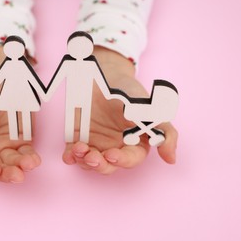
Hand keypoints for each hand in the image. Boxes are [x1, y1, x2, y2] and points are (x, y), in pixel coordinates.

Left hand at [62, 47, 177, 173]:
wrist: (104, 74)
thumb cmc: (128, 90)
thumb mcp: (149, 107)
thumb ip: (163, 132)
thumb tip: (171, 159)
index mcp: (134, 142)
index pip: (131, 159)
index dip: (122, 161)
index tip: (111, 154)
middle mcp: (115, 146)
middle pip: (109, 166)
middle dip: (100, 164)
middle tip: (92, 156)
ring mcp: (96, 143)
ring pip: (91, 162)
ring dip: (84, 160)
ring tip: (79, 149)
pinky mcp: (79, 137)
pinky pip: (74, 153)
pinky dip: (71, 156)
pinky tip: (69, 155)